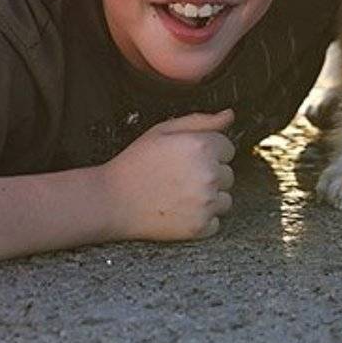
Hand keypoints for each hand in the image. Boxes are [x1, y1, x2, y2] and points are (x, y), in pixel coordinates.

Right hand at [103, 110, 236, 240]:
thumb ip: (201, 121)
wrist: (112, 201)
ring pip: (225, 199)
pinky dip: (202, 219)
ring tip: (180, 194)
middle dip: (210, 174)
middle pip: (228, 174)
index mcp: (202, 147)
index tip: (189, 158)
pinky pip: (216, 222)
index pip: (228, 149)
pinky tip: (181, 210)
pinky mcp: (200, 227)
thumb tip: (229, 116)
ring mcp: (205, 203)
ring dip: (210, 198)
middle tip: (181, 177)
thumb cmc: (136, 164)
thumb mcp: (164, 130)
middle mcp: (209, 174)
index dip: (209, 152)